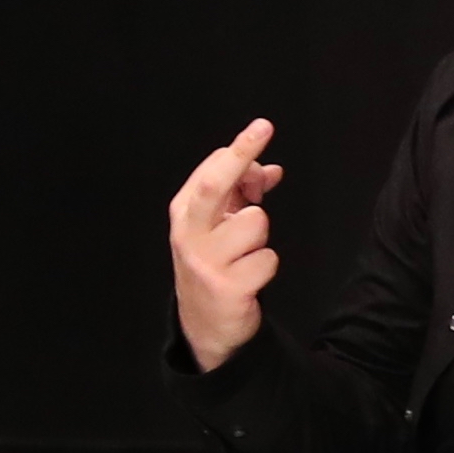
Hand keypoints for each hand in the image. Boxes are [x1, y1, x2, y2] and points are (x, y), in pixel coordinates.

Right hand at [168, 119, 284, 369]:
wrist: (206, 324)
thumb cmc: (216, 263)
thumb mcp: (220, 226)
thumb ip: (240, 196)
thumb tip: (269, 170)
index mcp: (184, 214)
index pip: (209, 171)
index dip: (239, 151)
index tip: (261, 128)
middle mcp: (188, 235)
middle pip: (213, 186)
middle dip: (240, 155)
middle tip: (263, 128)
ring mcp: (205, 262)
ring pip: (255, 223)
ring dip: (261, 236)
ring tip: (244, 255)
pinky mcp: (227, 288)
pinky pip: (268, 258)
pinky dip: (266, 265)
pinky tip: (248, 278)